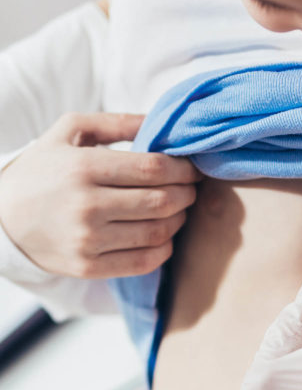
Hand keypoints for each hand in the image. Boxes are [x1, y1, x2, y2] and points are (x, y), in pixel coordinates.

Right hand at [0, 112, 200, 278]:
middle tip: (191, 189)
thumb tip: (163, 122)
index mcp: (83, 167)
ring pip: (158, 232)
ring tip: (178, 209)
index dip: (184, 169)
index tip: (193, 168)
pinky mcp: (89, 267)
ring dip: (179, 220)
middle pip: (161, 201)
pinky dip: (164, 248)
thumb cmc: (43, 169)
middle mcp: (87, 206)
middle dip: (187, 194)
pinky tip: (163, 235)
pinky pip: (144, 262)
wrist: (3, 216)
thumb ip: (117, 122)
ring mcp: (88, 240)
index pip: (154, 168)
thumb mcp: (69, 131)